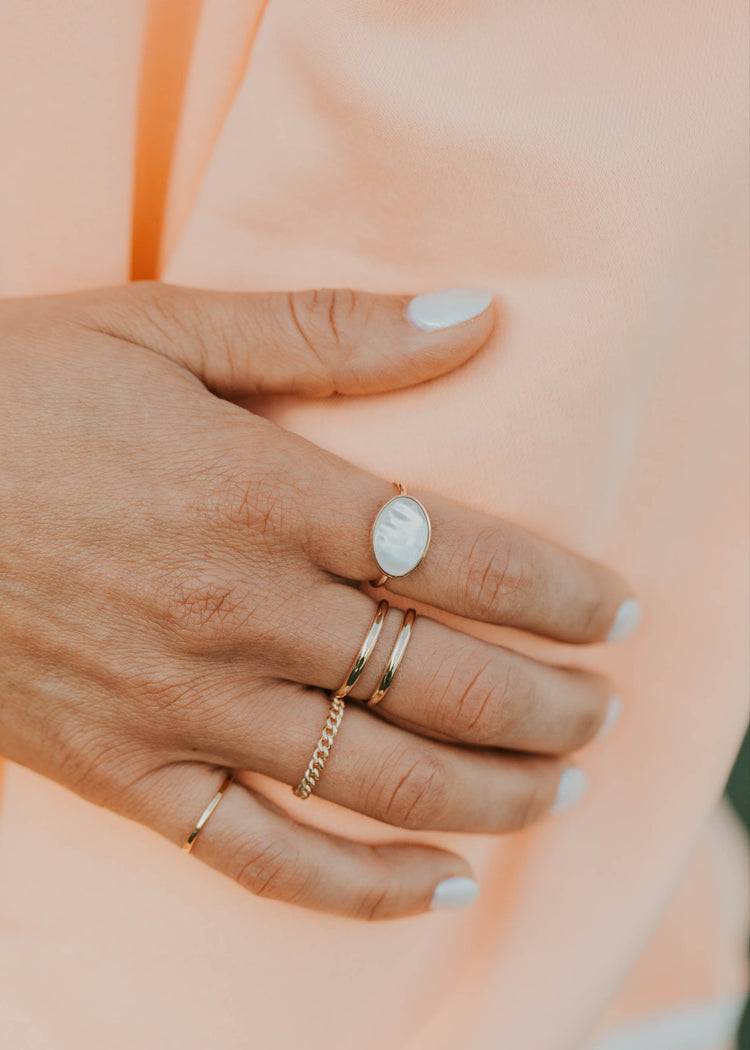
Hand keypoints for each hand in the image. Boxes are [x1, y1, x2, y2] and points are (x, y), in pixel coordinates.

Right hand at [0, 282, 637, 919]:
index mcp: (261, 496)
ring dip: (491, 794)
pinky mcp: (127, 774)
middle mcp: (238, 613)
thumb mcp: (166, 330)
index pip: (461, 557)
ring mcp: (182, 707)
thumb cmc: (18, 395)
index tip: (619, 614)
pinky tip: (436, 886)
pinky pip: (261, 856)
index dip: (561, 592)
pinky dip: (356, 887)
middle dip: (549, 705)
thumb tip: (474, 315)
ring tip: (560, 792)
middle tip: (605, 712)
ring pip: (375, 780)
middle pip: (440, 681)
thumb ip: (328, 329)